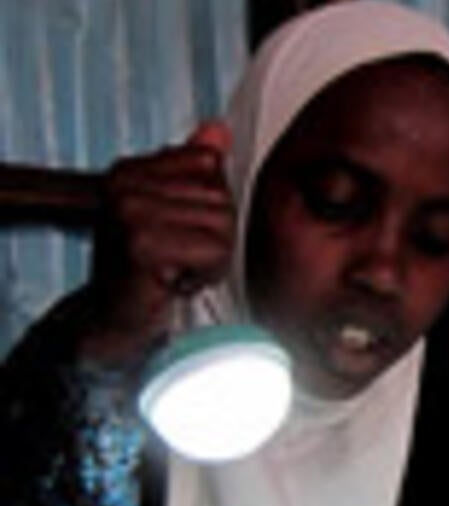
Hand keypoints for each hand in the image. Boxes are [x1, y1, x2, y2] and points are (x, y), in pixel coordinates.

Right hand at [83, 121, 233, 365]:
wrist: (112, 319)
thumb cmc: (144, 270)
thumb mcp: (172, 212)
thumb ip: (193, 169)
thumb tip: (217, 130)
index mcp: (129, 170)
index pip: (208, 162)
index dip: (209, 204)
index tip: (180, 229)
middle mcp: (124, 185)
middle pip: (219, 195)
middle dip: (215, 235)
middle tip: (180, 257)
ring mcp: (130, 213)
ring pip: (222, 224)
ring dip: (212, 257)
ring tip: (178, 268)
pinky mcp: (142, 245)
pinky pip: (215, 250)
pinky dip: (207, 272)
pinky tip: (177, 281)